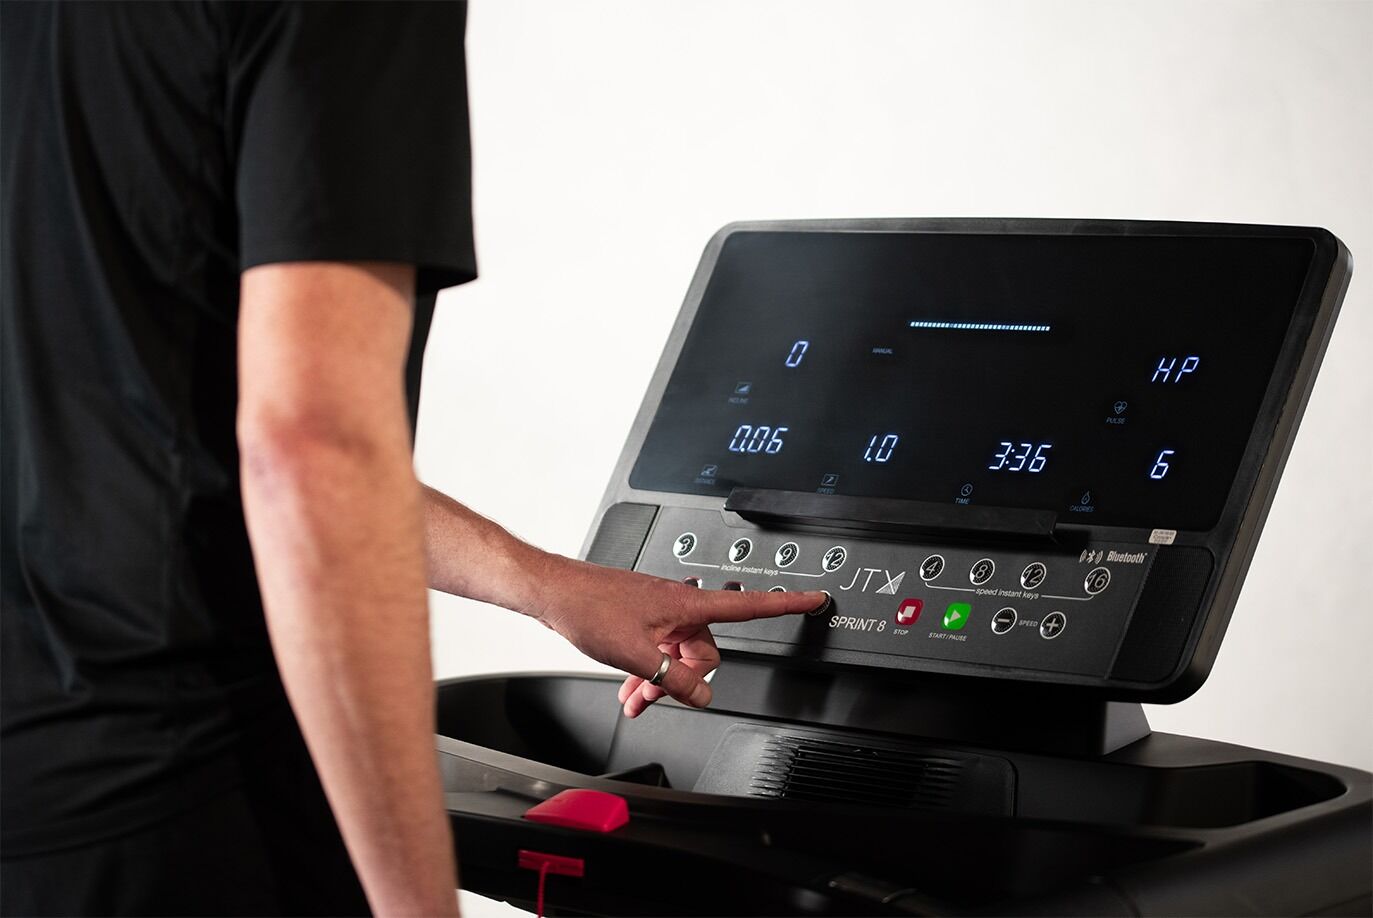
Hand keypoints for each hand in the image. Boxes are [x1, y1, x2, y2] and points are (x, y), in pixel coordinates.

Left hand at [523, 553, 826, 716]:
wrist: (553, 592)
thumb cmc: (589, 608)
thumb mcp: (636, 654)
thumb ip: (673, 678)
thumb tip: (701, 695)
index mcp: (687, 604)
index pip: (750, 605)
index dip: (787, 603)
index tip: (815, 598)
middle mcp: (678, 604)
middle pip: (705, 648)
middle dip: (685, 678)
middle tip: (657, 696)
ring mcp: (659, 610)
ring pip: (676, 652)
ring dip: (659, 680)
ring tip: (635, 701)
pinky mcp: (641, 616)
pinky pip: (656, 648)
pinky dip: (646, 671)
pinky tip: (628, 689)